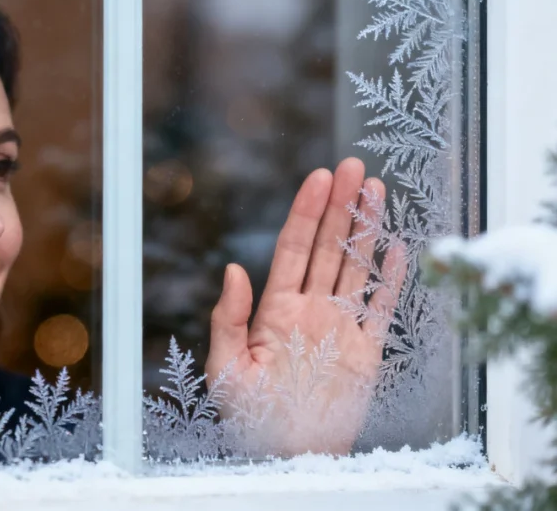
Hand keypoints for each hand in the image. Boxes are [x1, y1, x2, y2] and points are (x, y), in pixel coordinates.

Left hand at [206, 157, 405, 456]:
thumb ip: (229, 318)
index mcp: (275, 309)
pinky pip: (381, 308)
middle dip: (340, 207)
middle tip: (354, 167)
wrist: (288, 457)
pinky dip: (391, 279)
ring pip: (356, 267)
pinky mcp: (366, 352)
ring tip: (376, 190)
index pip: (293, 249)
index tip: (318, 176)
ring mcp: (339, 327)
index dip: (306, 212)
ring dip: (366, 230)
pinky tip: (397, 247)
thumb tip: (233, 268)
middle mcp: (309, 309)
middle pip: (328, 247)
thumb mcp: (226, 368)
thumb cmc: (249, 418)